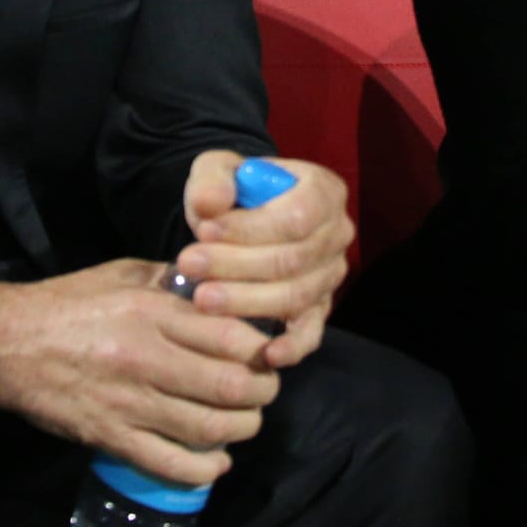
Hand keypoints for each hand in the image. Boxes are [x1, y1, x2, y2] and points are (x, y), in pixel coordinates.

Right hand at [0, 260, 280, 485]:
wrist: (5, 343)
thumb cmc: (69, 302)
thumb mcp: (125, 274)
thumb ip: (175, 281)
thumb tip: (220, 285)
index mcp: (153, 312)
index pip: (231, 336)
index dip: (262, 350)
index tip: (269, 352)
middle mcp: (146, 358)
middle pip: (228, 386)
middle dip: (261, 393)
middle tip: (265, 390)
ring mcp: (127, 402)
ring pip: (206, 427)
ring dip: (240, 430)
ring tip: (247, 422)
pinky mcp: (109, 436)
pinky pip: (166, 462)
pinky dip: (201, 469)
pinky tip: (217, 462)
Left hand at [175, 151, 353, 369]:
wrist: (239, 219)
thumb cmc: (233, 193)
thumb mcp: (217, 172)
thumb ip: (213, 180)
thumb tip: (211, 203)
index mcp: (324, 191)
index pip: (296, 217)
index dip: (250, 228)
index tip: (202, 231)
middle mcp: (337, 234)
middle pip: (293, 260)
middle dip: (237, 266)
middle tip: (189, 266)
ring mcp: (331, 274)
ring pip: (295, 295)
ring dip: (246, 301)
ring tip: (201, 298)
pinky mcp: (319, 308)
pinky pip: (312, 331)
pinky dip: (293, 345)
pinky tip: (267, 354)